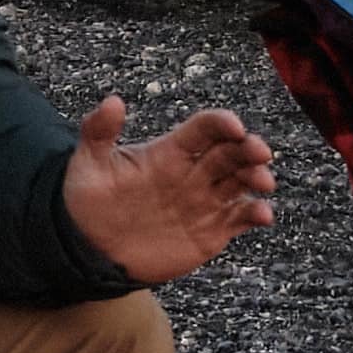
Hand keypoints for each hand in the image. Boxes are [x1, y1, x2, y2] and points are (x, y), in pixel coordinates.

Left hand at [62, 95, 274, 282]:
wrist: (91, 252)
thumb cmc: (88, 203)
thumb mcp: (88, 165)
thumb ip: (98, 132)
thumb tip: (112, 101)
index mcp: (171, 152)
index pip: (204, 129)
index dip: (221, 123)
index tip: (234, 126)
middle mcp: (194, 173)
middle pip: (231, 153)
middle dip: (249, 149)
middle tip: (259, 152)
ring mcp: (205, 202)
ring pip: (242, 182)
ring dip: (257, 177)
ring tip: (263, 182)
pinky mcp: (211, 231)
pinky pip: (240, 218)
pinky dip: (256, 214)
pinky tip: (262, 214)